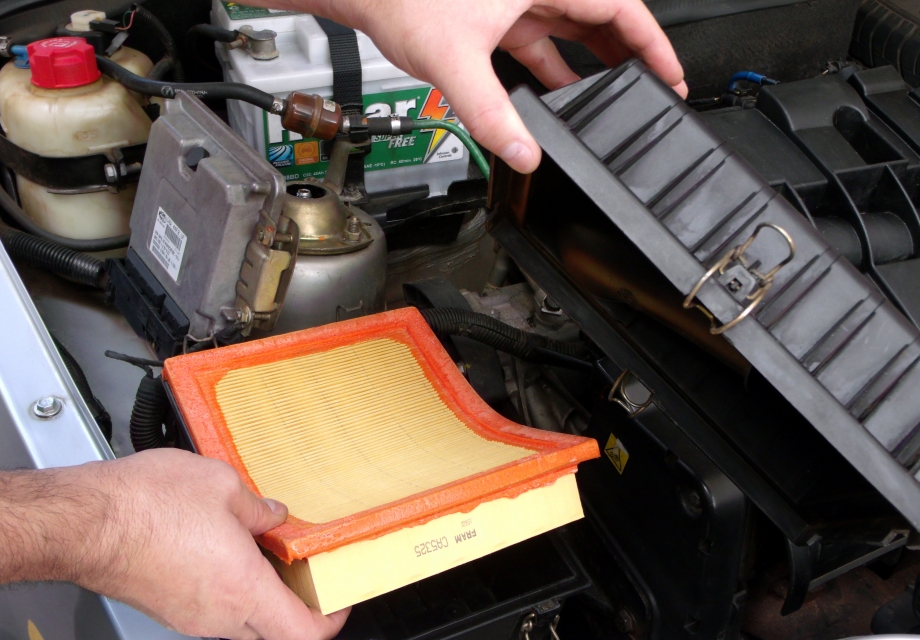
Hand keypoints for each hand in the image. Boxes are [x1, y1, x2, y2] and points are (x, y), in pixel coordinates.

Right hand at [0, 450, 347, 639]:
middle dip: (298, 605)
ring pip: (243, 620)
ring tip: (265, 550)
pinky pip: (214, 609)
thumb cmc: (145, 506)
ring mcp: (190, 617)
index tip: (339, 597)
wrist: (84, 521)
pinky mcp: (168, 607)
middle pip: (276, 630)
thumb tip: (275, 516)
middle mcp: (219, 616)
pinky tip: (226, 547)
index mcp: (244, 590)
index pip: (305, 632)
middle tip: (305, 570)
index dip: (332, 618)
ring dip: (262, 593)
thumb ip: (260, 509)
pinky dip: (231, 588)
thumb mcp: (224, 487)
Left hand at [310, 0, 686, 172]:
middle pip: (602, 18)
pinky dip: (556, 66)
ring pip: (572, 29)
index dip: (653, 43)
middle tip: (650, 92)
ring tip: (614, 98)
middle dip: (629, 56)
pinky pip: (543, 39)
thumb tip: (523, 153)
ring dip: (593, 63)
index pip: (620, 7)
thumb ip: (492, 113)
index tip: (671, 74)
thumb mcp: (456, 60)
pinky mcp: (498, 15)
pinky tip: (560, 95)